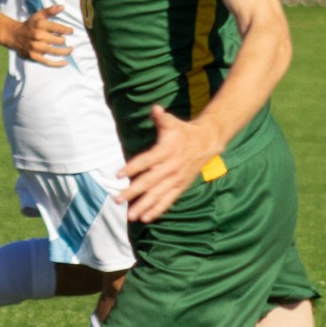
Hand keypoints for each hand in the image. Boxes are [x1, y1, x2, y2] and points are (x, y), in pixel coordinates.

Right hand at [3, 4, 68, 64]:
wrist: (14, 35)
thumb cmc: (29, 25)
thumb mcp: (38, 15)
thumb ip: (50, 11)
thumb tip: (62, 7)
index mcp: (41, 25)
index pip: (60, 29)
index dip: (68, 30)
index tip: (70, 31)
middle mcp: (38, 36)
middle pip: (60, 41)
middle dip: (64, 40)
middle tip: (64, 40)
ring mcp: (36, 47)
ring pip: (56, 51)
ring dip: (65, 51)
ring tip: (70, 50)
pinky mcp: (34, 56)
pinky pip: (48, 62)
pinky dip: (57, 64)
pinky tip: (65, 63)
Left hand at [119, 105, 223, 223]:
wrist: (207, 142)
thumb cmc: (184, 132)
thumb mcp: (173, 123)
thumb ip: (162, 118)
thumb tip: (155, 108)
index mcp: (165, 152)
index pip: (146, 161)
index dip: (132, 167)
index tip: (118, 174)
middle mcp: (170, 168)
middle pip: (149, 182)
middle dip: (133, 192)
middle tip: (118, 199)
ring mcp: (175, 180)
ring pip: (158, 195)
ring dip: (143, 206)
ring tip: (130, 215)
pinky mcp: (180, 187)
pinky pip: (168, 200)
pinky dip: (157, 210)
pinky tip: (146, 218)